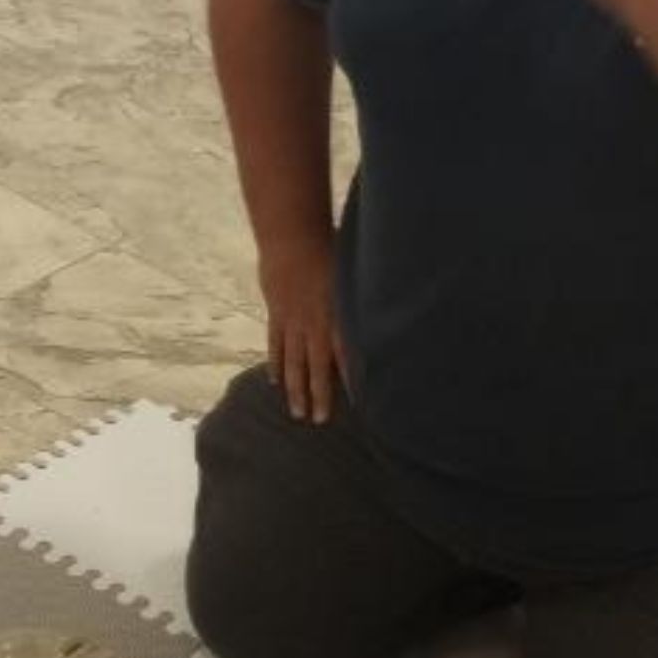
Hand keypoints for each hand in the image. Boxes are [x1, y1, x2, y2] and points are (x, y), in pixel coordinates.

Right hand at [260, 241, 345, 423]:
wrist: (291, 237)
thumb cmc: (328, 249)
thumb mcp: (352, 275)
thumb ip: (361, 299)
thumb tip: (382, 309)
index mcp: (337, 316)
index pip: (347, 355)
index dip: (352, 380)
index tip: (358, 405)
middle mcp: (314, 325)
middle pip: (317, 367)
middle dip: (319, 395)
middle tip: (319, 420)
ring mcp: (292, 322)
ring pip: (293, 363)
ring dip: (295, 389)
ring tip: (297, 413)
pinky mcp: (276, 315)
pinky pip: (275, 346)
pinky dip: (276, 365)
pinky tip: (276, 382)